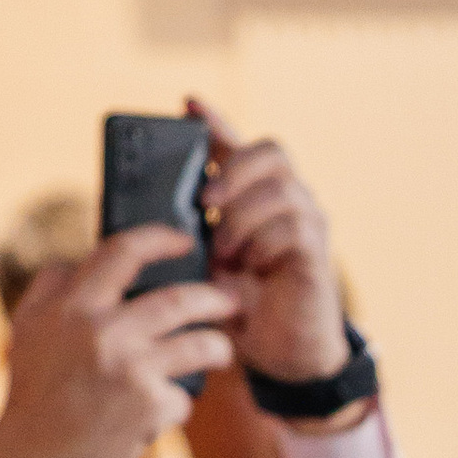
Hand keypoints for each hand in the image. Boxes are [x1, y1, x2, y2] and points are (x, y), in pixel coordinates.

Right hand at [0, 238, 233, 457]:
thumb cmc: (35, 388)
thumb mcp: (26, 325)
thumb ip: (52, 283)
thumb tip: (85, 256)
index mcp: (73, 306)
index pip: (123, 252)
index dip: (161, 239)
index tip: (184, 240)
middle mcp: (105, 332)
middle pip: (180, 299)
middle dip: (215, 297)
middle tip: (230, 300)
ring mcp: (132, 370)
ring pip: (201, 344)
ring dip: (219, 346)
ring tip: (221, 350)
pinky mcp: (151, 406)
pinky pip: (185, 394)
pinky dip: (178, 401)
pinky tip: (162, 408)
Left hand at [192, 97, 355, 392]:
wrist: (281, 353)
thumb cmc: (241, 307)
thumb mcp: (203, 266)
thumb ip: (186, 234)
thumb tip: (140, 216)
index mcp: (254, 198)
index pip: (237, 145)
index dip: (214, 121)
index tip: (187, 104)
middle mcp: (287, 201)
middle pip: (270, 151)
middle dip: (234, 170)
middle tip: (205, 202)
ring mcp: (307, 224)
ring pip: (281, 190)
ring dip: (243, 218)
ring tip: (225, 252)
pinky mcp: (317, 253)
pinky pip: (293, 228)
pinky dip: (263, 245)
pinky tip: (250, 267)